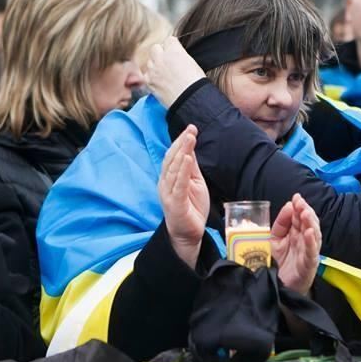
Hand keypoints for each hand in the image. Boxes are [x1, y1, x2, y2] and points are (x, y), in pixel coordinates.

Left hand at [146, 36, 205, 108]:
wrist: (190, 99)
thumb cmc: (196, 84)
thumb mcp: (192, 64)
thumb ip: (181, 57)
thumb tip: (178, 59)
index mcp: (174, 50)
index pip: (169, 40)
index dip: (173, 47)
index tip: (175, 53)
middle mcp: (161, 57)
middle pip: (155, 48)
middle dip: (160, 54)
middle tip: (167, 62)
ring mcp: (153, 69)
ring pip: (149, 61)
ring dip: (155, 65)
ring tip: (164, 74)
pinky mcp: (149, 81)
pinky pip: (146, 75)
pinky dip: (151, 78)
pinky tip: (159, 82)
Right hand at [158, 124, 209, 267]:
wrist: (189, 233)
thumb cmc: (191, 207)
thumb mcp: (194, 182)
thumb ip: (191, 166)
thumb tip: (190, 147)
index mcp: (170, 177)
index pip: (173, 155)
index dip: (181, 141)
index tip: (191, 128)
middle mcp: (165, 183)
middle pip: (172, 159)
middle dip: (181, 143)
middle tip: (191, 130)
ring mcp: (168, 193)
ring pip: (173, 169)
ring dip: (181, 152)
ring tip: (190, 139)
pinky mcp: (174, 203)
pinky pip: (178, 185)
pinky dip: (182, 171)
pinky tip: (187, 160)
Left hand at [270, 194, 321, 294]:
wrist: (278, 287)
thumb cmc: (279, 262)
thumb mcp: (274, 239)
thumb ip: (280, 223)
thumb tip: (288, 205)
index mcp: (297, 233)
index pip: (301, 216)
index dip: (300, 206)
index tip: (296, 197)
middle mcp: (304, 240)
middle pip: (309, 223)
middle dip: (306, 211)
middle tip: (300, 203)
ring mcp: (308, 252)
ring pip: (314, 235)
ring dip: (310, 223)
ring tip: (305, 213)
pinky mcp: (308, 265)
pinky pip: (312, 252)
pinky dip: (311, 242)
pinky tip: (308, 233)